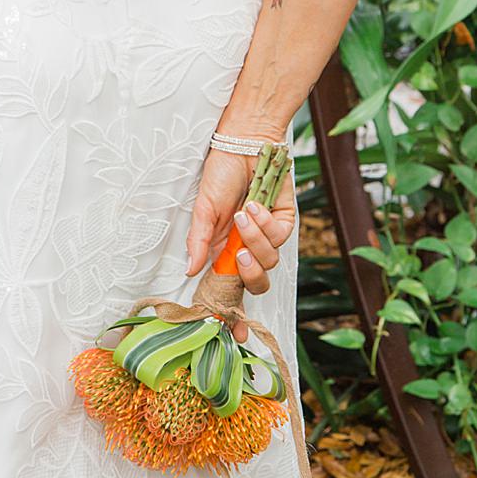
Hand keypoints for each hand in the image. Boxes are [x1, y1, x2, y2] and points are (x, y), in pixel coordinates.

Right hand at [184, 145, 295, 343]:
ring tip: (244, 214)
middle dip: (249, 276)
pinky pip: (279, 239)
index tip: (236, 335)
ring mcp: (267, 237)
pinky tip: (256, 206)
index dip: (234, 314)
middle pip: (256, 284)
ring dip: (256, 241)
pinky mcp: (284, 222)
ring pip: (269, 263)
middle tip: (238, 255)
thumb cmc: (221, 173)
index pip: (230, 289)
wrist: (245, 142)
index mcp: (224, 252)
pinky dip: (266, 225)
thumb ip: (199, 240)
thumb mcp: (203, 208)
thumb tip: (192, 271)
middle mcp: (246, 249)